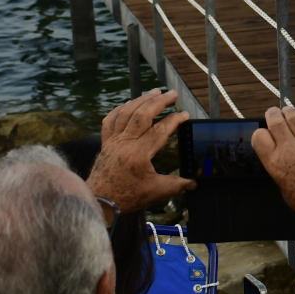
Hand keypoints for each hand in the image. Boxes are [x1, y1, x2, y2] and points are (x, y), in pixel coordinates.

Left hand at [87, 89, 195, 211]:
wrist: (100, 201)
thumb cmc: (126, 197)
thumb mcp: (155, 192)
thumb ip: (176, 185)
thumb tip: (194, 183)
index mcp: (139, 154)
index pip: (160, 130)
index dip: (174, 120)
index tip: (185, 115)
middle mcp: (125, 143)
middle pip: (142, 115)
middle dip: (159, 101)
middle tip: (172, 94)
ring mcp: (113, 141)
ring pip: (126, 112)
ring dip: (141, 99)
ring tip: (154, 92)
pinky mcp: (106, 142)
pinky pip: (111, 119)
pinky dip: (120, 109)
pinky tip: (129, 104)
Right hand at [249, 105, 294, 211]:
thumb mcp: (282, 184)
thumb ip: (278, 166)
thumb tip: (278, 154)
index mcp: (275, 162)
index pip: (259, 136)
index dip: (261, 132)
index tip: (265, 133)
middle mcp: (289, 148)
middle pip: (275, 120)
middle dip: (272, 114)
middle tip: (273, 114)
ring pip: (294, 116)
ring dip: (289, 112)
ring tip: (289, 113)